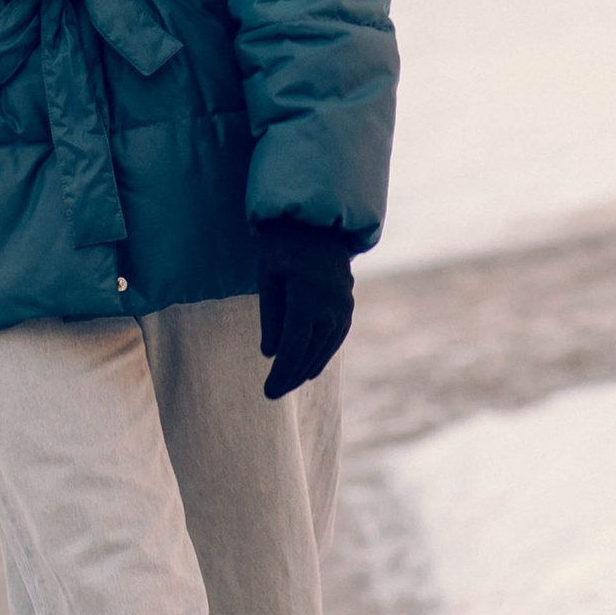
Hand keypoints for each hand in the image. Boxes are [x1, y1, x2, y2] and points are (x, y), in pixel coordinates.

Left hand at [255, 219, 356, 400]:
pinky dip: (322, 354)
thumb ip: (270, 316)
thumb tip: (270, 354)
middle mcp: (331, 306)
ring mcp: (344, 306)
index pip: (293, 348)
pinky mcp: (348, 304)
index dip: (281, 373)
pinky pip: (336, 337)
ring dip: (307, 368)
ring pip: (325, 348)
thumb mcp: (267, 276)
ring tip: (289, 382)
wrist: (317, 221)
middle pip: (310, 353)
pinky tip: (309, 366)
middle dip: (292, 376)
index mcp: (307, 299)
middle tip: (273, 393)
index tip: (268, 392)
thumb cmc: (282, 245)